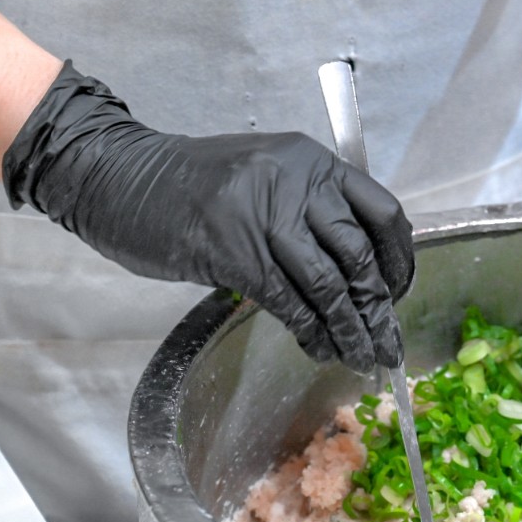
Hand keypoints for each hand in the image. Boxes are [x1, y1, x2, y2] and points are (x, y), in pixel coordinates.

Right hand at [3, 61, 414, 372]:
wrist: (121, 176)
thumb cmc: (193, 182)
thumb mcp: (266, 176)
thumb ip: (310, 209)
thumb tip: (355, 268)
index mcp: (313, 162)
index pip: (383, 212)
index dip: (400, 261)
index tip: (400, 292)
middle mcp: (298, 184)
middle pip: (360, 256)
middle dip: (379, 309)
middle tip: (389, 345)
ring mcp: (266, 216)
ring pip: (329, 286)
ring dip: (351, 331)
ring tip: (363, 360)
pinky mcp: (235, 252)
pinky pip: (289, 302)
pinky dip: (311, 332)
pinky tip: (320, 350)